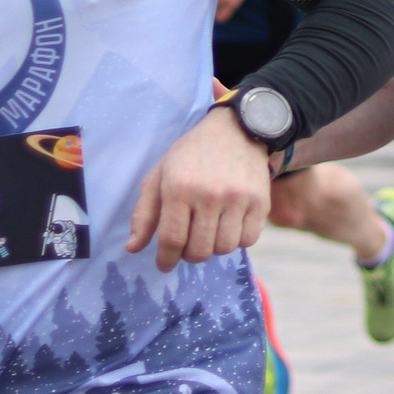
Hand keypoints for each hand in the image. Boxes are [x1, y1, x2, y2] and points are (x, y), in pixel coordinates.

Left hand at [128, 106, 270, 269]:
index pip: (172, 240)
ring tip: (209, 232)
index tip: (164, 264)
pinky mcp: (260, 202)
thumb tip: (133, 248)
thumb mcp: (159, 175)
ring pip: (224, 248)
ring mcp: (238, 199)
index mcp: (180, 188)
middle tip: (188, 244)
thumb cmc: (191, 154)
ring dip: (214, 248)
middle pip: (199, 251)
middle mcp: (210, 195)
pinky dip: (237, 240)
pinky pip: (248, 241)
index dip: (166, 259)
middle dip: (189, 255)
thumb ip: (144, 213)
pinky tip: (229, 225)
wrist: (236, 130)